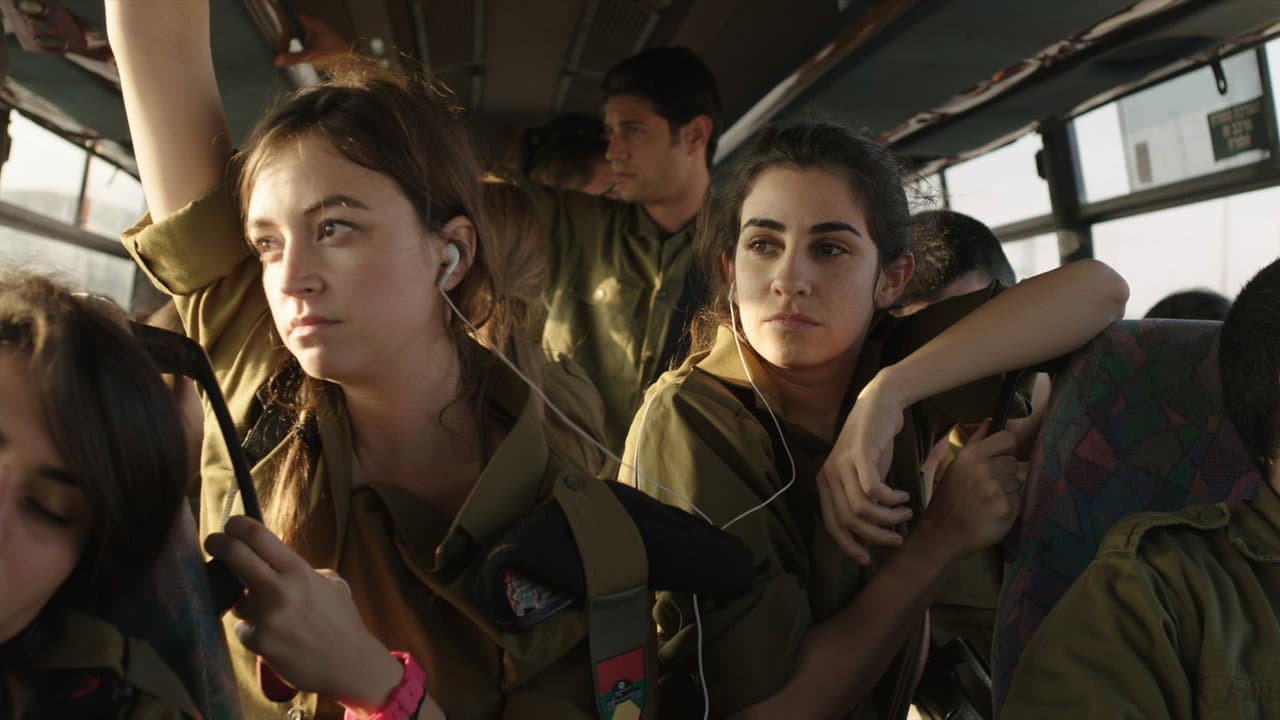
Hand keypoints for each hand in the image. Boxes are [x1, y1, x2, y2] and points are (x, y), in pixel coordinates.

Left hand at [204, 516, 401, 713]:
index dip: (237, 525)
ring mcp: (265, 616)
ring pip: (237, 600)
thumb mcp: (331, 585)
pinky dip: (256, 631)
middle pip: (235, 554)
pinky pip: (245, 629)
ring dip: (246, 604)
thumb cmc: (343, 622)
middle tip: (214, 543)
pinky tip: (276, 638)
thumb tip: (274, 565)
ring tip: (273, 616)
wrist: (349, 664)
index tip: (230, 525)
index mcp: (298, 571)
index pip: (258, 536)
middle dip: (218, 544)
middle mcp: (278, 589)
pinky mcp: (257, 641)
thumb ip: (301, 572)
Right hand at [274, 14, 348, 65]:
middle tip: (280, 50)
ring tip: (284, 53)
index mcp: (311, 21)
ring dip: (290, 41)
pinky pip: (303, 36)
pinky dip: (297, 44)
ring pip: (297, 31)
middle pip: (292, 24)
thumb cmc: (332, 56)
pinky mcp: (319, 37)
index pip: (289, 15)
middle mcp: (313, 22)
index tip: (275, 33)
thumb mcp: (310, 57)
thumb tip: (275, 60)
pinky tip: (294, 54)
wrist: (351, 62)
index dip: (280, 22)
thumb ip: (292, 58)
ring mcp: (317, 29)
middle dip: (284, 36)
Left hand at [817, 375, 912, 565]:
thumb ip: (862, 501)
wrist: (879, 403)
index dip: (849, 545)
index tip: (868, 559)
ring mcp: (841, 463)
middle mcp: (828, 475)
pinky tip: (903, 496)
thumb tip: (870, 536)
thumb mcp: (863, 475)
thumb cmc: (874, 444)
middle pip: (848, 521)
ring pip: (861, 508)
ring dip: (887, 518)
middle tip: (897, 538)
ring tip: (906, 514)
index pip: (832, 524)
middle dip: (875, 536)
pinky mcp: (859, 454)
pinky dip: (891, 499)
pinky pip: (873, 489)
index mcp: (825, 483)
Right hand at [915, 420, 1020, 562]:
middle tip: (986, 488)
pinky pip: (1019, 500)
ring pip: (1017, 482)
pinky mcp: (1007, 509)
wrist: (942, 533)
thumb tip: (991, 420)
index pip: (1007, 438)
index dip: (1005, 449)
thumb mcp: (956, 466)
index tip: (998, 459)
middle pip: (1013, 462)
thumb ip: (976, 441)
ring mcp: (997, 490)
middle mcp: (984, 470)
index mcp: (971, 456)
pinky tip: (993, 512)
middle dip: (1004, 474)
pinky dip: (1009, 507)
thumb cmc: (948, 498)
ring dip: (1007, 491)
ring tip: (987, 501)